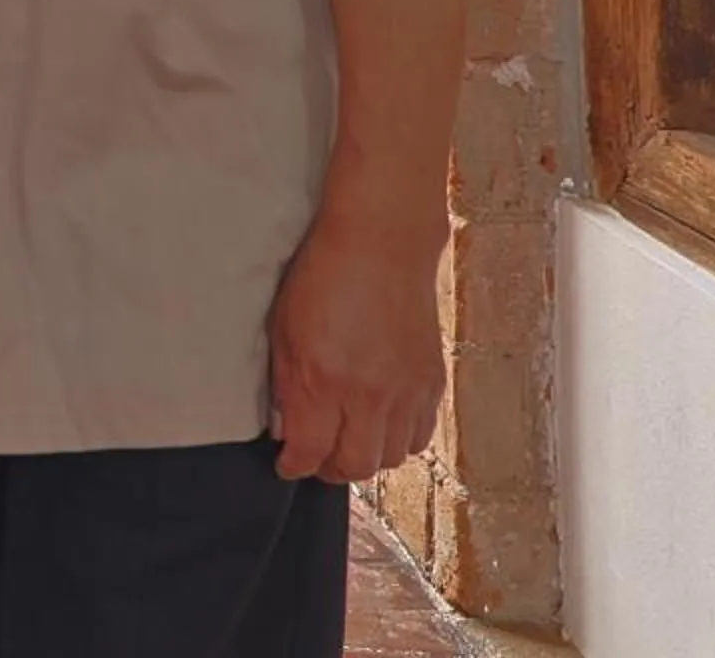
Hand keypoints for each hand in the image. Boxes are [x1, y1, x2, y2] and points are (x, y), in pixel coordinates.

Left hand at [267, 216, 446, 482]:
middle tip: (316, 458)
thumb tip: (285, 429)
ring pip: (390, 458)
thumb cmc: (322, 277)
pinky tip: (380, 425)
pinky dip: (398, 441)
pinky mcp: (432, 382)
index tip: (286, 464)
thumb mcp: (283, 329)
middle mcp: (368, 394)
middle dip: (329, 470)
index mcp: (323, 380)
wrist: (381, 244)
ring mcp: (406, 391)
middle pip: (354, 466)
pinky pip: (419, 436)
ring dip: (366, 457)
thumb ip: (284, 385)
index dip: (294, 467)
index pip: (310, 452)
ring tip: (347, 441)